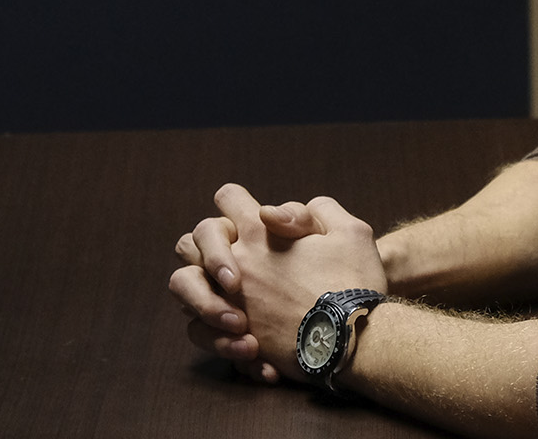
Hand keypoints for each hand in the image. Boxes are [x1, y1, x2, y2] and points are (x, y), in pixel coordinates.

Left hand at [170, 185, 384, 383]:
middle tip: (238, 263)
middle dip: (211, 245)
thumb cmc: (354, 284)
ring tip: (230, 299)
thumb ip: (319, 210)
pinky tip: (241, 334)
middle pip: (195, 237)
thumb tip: (281, 212)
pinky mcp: (230, 336)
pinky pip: (196, 329)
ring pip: (183, 283)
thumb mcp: (351, 232)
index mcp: (259, 231)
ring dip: (201, 286)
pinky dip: (211, 331)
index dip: (239, 203)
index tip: (256, 221)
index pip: (228, 197)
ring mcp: (229, 299)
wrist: (354, 341)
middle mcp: (237, 262)